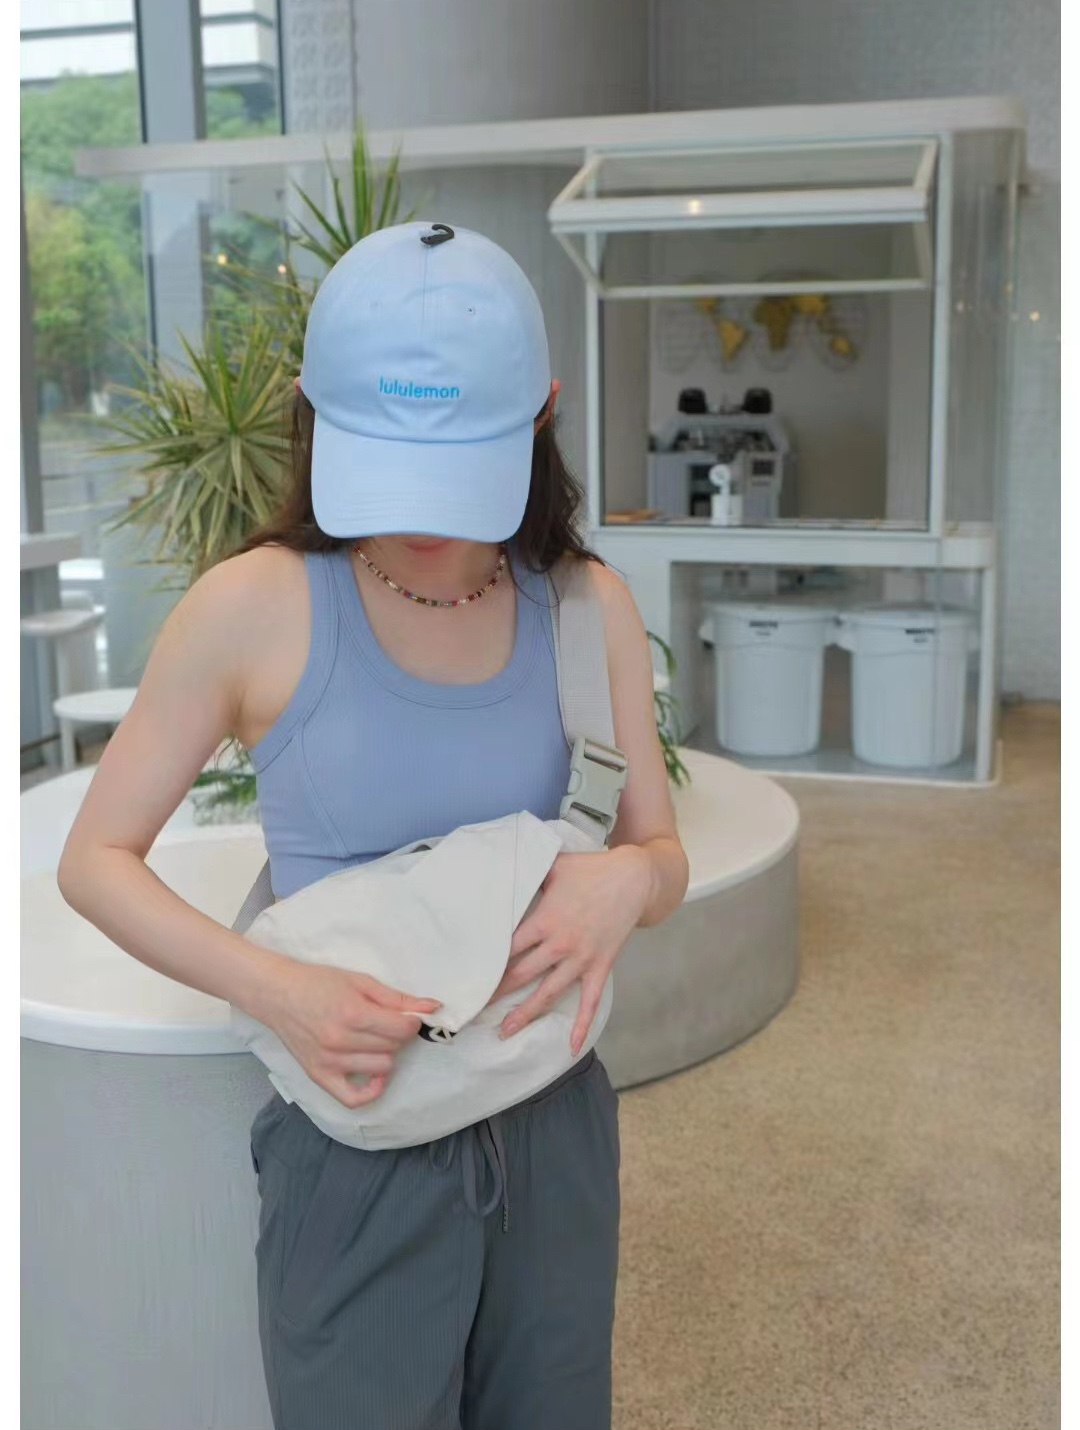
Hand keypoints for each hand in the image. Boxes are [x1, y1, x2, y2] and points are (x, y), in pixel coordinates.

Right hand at [261, 960, 441, 1109]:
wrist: (277, 994)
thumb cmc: (318, 983)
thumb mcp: (360, 981)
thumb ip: (397, 998)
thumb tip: (432, 1008)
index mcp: (353, 1013)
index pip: (402, 1029)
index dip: (412, 1022)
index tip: (407, 1016)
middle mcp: (341, 1041)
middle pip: (393, 1047)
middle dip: (396, 1034)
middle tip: (385, 1023)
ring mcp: (330, 1062)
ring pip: (381, 1068)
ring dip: (385, 1054)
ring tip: (373, 1040)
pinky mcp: (319, 1076)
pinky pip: (354, 1098)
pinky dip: (371, 1091)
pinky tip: (375, 1074)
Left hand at [488, 845, 651, 1055]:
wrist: (634, 879)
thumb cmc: (590, 869)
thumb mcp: (554, 865)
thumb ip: (527, 871)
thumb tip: (501, 865)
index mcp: (544, 921)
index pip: (508, 948)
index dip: (486, 964)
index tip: (467, 977)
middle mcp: (560, 944)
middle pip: (521, 975)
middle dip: (495, 994)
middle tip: (471, 1011)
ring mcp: (581, 959)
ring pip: (548, 993)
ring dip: (526, 1014)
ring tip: (504, 1031)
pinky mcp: (600, 967)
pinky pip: (590, 1001)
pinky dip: (581, 1025)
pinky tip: (572, 1047)